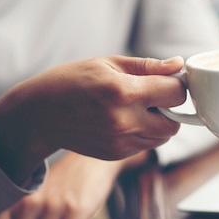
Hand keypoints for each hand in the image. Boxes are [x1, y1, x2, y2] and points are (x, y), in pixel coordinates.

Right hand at [0, 55, 185, 184]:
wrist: (39, 115)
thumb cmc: (72, 81)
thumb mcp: (108, 63)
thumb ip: (147, 66)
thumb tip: (179, 65)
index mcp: (124, 92)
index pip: (176, 93)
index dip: (176, 84)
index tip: (167, 80)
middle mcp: (125, 121)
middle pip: (175, 121)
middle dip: (171, 107)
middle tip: (152, 96)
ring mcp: (121, 142)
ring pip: (163, 137)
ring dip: (159, 122)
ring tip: (136, 107)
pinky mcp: (117, 154)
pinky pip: (146, 145)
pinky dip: (144, 133)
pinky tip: (124, 120)